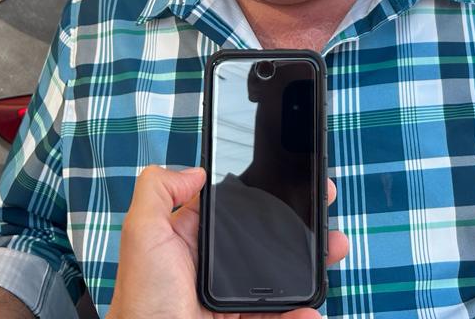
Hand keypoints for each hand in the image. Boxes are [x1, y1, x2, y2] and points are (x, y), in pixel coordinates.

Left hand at [108, 166, 348, 318]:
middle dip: (303, 228)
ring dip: (313, 266)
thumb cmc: (142, 300)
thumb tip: (194, 171)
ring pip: (284, 276)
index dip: (268, 194)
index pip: (238, 208)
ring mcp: (235, 296)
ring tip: (333, 251)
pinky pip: (282, 315)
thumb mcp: (141, 234)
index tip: (297, 184)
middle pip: (270, 240)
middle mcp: (218, 263)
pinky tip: (310, 310)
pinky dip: (300, 313)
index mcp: (195, 236)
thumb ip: (158, 192)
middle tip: (325, 219)